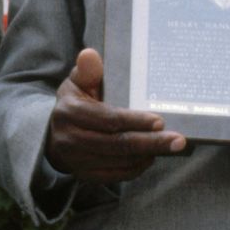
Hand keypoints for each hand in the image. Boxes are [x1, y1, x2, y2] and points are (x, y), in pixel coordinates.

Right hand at [45, 49, 185, 185]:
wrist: (52, 135)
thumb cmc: (73, 103)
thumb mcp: (77, 83)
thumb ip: (87, 70)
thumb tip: (90, 54)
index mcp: (70, 112)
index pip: (108, 119)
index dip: (135, 121)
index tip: (160, 121)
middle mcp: (70, 139)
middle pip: (117, 144)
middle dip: (151, 143)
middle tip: (178, 141)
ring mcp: (76, 160)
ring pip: (119, 161)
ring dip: (146, 155)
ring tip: (168, 147)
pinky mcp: (83, 175)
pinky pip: (115, 175)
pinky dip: (135, 168)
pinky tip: (149, 157)